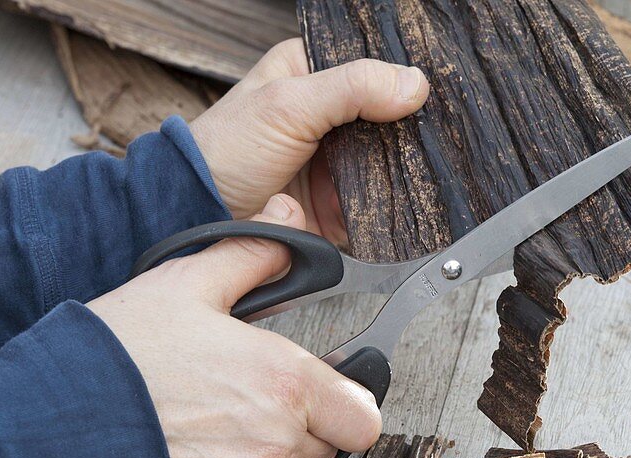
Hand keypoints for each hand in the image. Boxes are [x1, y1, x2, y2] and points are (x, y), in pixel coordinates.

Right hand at [88, 194, 381, 457]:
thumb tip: (287, 225)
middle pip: (322, 449)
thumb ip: (250, 255)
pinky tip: (183, 457)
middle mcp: (276, 442)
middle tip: (247, 400)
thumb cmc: (119, 354)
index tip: (325, 398)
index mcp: (287, 383)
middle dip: (299, 427)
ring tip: (208, 425)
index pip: (363, 420)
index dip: (347, 408)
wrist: (49, 424)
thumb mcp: (186, 283)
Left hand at [189, 39, 430, 242]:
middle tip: (430, 137)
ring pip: (392, 161)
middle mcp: (330, 116)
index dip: (402, 77)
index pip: (374, 67)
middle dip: (409, 129)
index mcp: (313, 72)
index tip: (429, 92)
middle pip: (391, 117)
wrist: (201, 217)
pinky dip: (393, 204)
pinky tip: (405, 200)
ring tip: (421, 170)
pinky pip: (381, 203)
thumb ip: (351, 88)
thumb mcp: (287, 105)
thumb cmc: (224, 152)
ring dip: (405, 169)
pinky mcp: (342, 202)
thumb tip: (413, 83)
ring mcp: (338, 161)